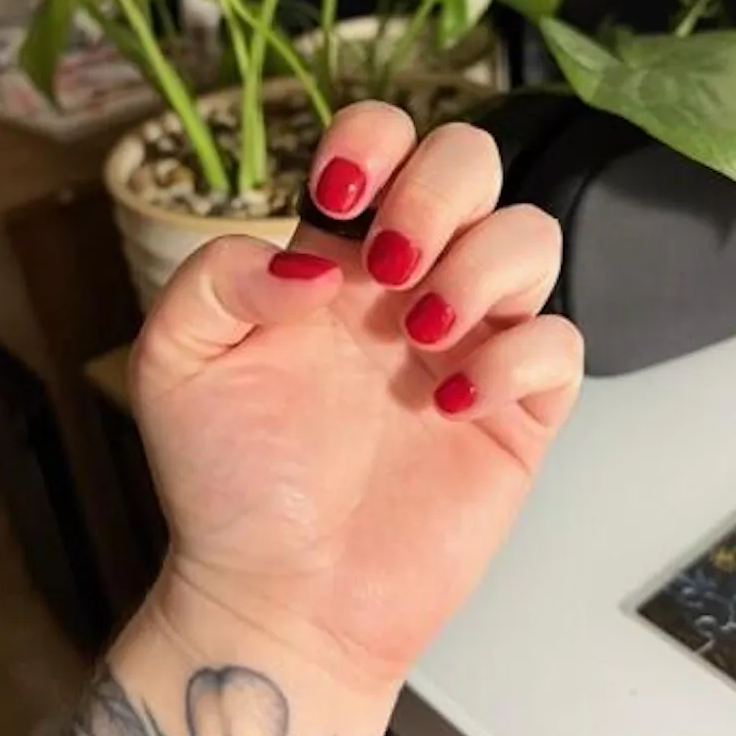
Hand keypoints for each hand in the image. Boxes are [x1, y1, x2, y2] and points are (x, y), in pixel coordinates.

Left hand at [133, 102, 582, 691]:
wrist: (279, 598)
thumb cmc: (226, 481)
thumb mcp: (175, 363)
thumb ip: (217, 278)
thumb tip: (314, 256)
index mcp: (333, 256)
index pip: (384, 143)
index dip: (376, 137)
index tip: (340, 193)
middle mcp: (409, 283)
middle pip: (473, 163)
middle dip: (440, 191)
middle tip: (389, 267)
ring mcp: (468, 342)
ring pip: (532, 237)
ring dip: (485, 265)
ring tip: (421, 334)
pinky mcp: (515, 412)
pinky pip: (560, 345)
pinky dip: (520, 358)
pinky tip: (453, 405)